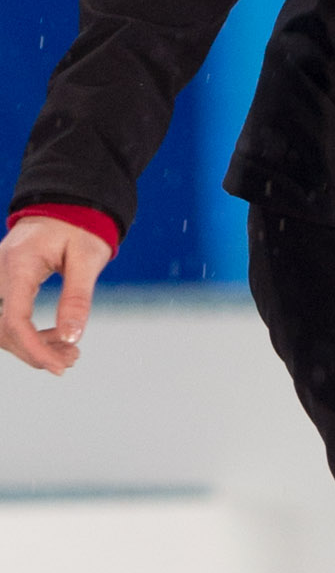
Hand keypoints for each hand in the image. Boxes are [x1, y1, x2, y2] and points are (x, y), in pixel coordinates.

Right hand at [0, 215, 112, 374]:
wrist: (65, 205)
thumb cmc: (80, 227)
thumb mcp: (88, 258)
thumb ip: (78, 297)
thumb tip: (72, 338)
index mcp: (20, 265)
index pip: (14, 320)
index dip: (34, 349)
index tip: (59, 367)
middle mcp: (1, 273)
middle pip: (3, 329)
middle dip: (34, 351)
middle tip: (72, 360)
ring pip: (3, 326)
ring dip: (32, 345)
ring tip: (71, 353)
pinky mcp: (5, 284)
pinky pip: (8, 316)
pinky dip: (29, 333)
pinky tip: (58, 338)